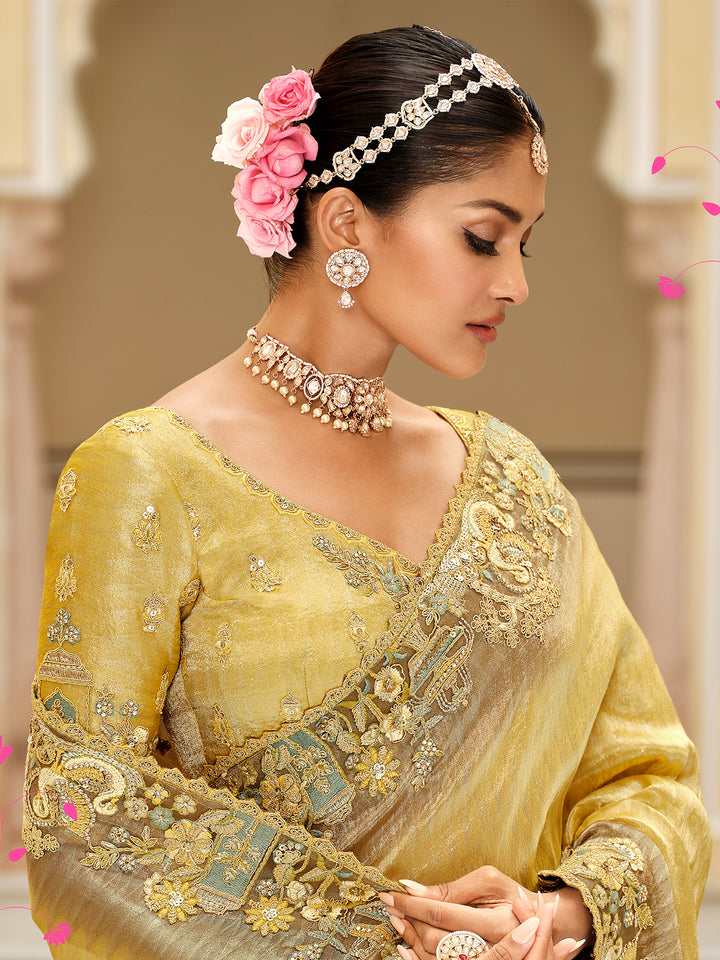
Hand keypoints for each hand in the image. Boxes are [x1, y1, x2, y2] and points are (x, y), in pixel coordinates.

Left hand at [377, 866, 589, 957]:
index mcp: (496, 923)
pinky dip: (418, 957)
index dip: (412, 903)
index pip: (441, 913)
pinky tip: (405, 946)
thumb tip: (413, 888)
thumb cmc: (512, 896)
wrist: (539, 924)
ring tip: (395, 919)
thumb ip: (453, 888)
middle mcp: (490, 950)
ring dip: (410, 936)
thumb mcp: (489, 881)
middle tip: (389, 904)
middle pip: (435, 938)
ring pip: (435, 956)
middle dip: (408, 919)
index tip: (390, 893)